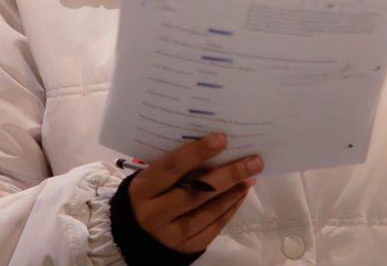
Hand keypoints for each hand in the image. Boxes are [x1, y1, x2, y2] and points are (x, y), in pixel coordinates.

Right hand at [127, 133, 262, 252]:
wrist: (132, 237)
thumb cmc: (147, 196)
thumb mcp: (150, 180)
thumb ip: (173, 167)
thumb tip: (215, 145)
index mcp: (143, 189)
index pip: (173, 167)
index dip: (198, 152)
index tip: (223, 138)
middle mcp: (155, 214)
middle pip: (197, 191)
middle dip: (229, 175)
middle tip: (254, 161)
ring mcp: (170, 234)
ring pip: (208, 212)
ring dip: (234, 192)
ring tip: (251, 176)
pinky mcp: (184, 249)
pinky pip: (212, 228)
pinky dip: (229, 210)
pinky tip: (240, 194)